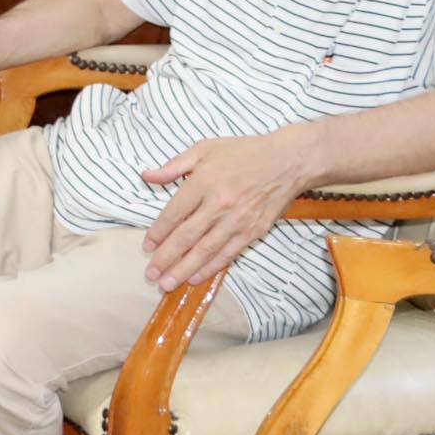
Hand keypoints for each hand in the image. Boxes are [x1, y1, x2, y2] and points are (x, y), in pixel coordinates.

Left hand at [140, 132, 312, 288]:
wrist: (287, 161)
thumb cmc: (244, 152)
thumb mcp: (204, 149)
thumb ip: (173, 166)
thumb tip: (146, 176)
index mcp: (203, 182)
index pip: (174, 213)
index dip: (158, 233)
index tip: (147, 247)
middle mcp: (219, 204)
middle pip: (187, 236)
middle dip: (166, 258)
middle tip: (151, 275)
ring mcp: (238, 220)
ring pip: (206, 250)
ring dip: (185, 269)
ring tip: (168, 284)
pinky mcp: (254, 231)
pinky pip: (228, 253)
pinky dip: (211, 267)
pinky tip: (196, 277)